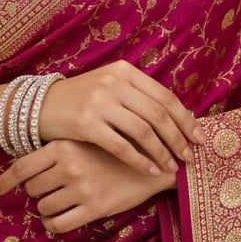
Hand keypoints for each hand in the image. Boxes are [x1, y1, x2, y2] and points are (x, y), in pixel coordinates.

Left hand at [0, 139, 176, 232]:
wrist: (154, 160)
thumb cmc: (115, 148)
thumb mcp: (85, 139)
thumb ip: (57, 149)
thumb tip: (24, 166)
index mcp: (63, 146)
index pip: (21, 167)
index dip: (4, 182)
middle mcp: (69, 166)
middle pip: (32, 189)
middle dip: (37, 192)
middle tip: (52, 188)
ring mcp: (81, 188)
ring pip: (43, 208)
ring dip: (48, 208)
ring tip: (62, 200)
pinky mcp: (94, 208)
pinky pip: (58, 224)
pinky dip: (54, 224)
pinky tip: (62, 218)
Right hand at [38, 61, 204, 176]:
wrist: (39, 105)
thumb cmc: (81, 99)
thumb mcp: (110, 85)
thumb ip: (138, 95)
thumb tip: (179, 118)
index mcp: (125, 71)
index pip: (165, 96)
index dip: (186, 119)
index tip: (200, 138)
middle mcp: (114, 83)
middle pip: (158, 114)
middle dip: (179, 138)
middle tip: (191, 157)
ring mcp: (100, 102)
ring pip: (144, 131)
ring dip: (163, 152)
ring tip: (173, 166)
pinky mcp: (87, 124)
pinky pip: (122, 146)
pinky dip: (141, 160)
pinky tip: (151, 170)